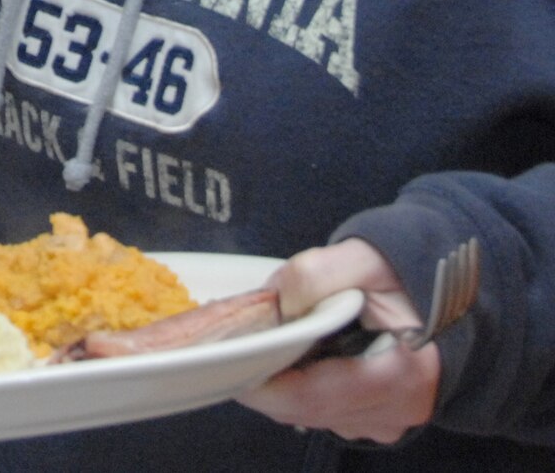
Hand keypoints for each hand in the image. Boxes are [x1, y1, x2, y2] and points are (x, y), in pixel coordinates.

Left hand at [237, 238, 437, 442]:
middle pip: (305, 409)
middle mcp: (397, 409)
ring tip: (269, 340)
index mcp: (403, 375)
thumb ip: (315, 275)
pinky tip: (296, 353)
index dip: (263, 382)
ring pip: (309, 413)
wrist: (448, 292)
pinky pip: (323, 410)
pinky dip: (299, 385)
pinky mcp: (375, 416)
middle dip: (265, 378)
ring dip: (281, 382)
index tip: (229, 356)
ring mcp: (387, 419)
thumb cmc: (408, 275)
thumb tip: (276, 303)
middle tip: (238, 341)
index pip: (314, 396)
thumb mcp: (363, 259)